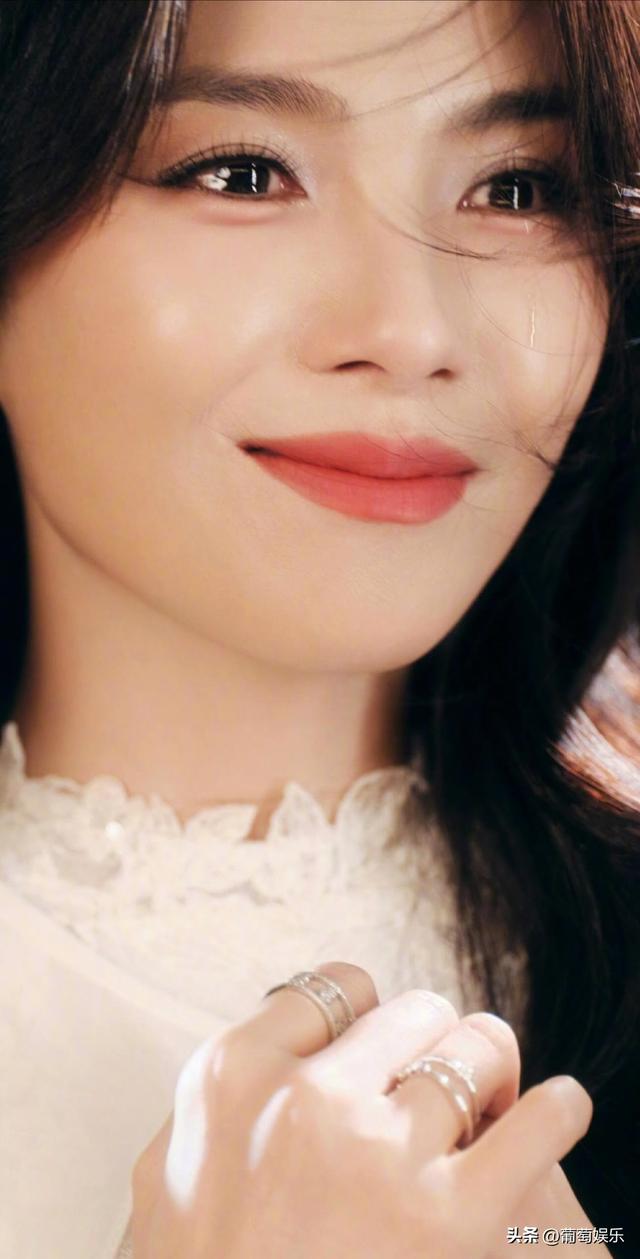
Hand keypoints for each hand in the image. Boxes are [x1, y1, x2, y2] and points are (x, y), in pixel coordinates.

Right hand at [130, 961, 592, 1257]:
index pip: (334, 990)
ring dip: (488, 1072)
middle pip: (412, 1012)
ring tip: (491, 1102)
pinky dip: (557, 1111)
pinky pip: (538, 1124)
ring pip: (473, 1050)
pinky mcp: (449, 1219)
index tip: (380, 1049)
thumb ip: (211, 1110)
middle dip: (430, 1043)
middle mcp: (304, 1099)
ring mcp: (379, 1154)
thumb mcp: (166, 1183)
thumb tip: (263, 1058)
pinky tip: (559, 1111)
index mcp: (232, 1078)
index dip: (365, 1020)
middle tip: (435, 1086)